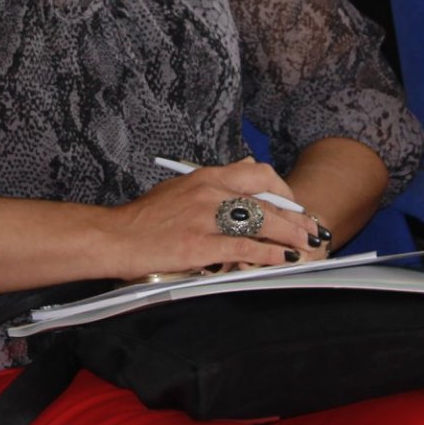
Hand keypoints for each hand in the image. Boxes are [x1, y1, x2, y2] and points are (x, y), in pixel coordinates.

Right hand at [105, 162, 326, 276]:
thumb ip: (214, 180)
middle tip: (310, 229)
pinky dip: (269, 254)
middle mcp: (207, 192)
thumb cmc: (144, 218)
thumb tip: (246, 164)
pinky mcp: (198, 245)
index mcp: (204, 176)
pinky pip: (244, 247)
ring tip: (306, 245)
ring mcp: (204, 218)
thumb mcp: (180, 187)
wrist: (114, 237)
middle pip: (265, 198)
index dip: (282, 190)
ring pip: (260, 221)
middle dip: (294, 215)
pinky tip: (283, 260)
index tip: (293, 206)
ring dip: (289, 234)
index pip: (256, 173)